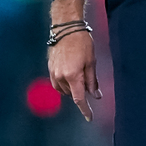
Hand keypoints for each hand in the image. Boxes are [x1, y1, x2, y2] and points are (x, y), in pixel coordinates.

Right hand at [48, 0, 101, 121]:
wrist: (66, 28)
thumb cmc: (82, 42)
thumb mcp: (91, 61)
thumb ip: (92, 80)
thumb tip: (96, 95)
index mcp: (73, 76)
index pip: (79, 99)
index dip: (85, 110)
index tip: (89, 117)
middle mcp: (61, 77)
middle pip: (72, 94)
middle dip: (81, 92)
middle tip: (89, 80)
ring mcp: (53, 73)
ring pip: (64, 90)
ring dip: (72, 88)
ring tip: (80, 73)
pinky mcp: (50, 68)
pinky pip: (57, 83)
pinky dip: (65, 83)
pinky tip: (71, 74)